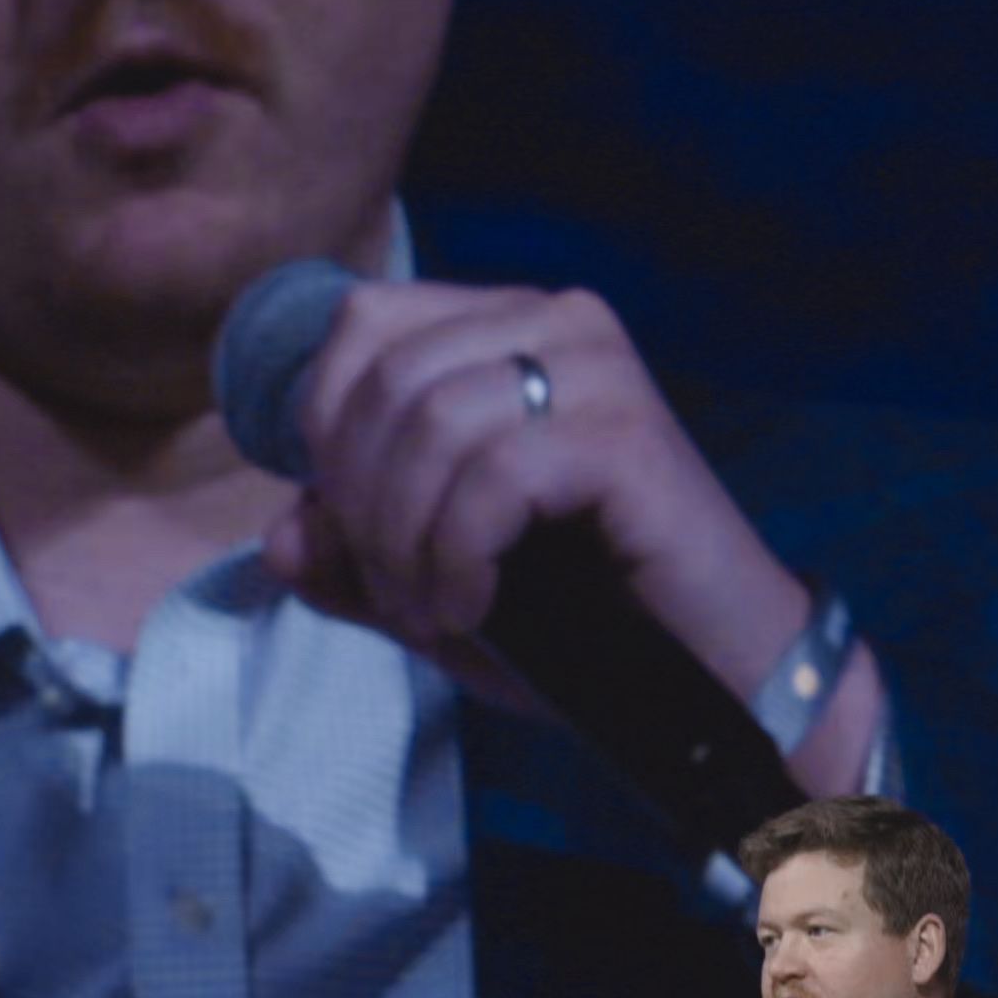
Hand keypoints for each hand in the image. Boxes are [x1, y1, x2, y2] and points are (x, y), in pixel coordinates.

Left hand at [267, 280, 866, 793]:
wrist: (714, 677)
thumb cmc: (583, 626)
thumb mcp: (434, 592)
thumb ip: (352, 562)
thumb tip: (282, 533)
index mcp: (509, 327)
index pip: (361, 324)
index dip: (325, 433)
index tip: (358, 539)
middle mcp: (557, 320)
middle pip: (384, 378)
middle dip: (361, 504)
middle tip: (396, 595)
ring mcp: (597, 368)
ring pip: (429, 422)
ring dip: (404, 539)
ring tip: (433, 611)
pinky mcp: (624, 433)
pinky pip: (490, 476)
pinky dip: (457, 557)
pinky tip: (475, 609)